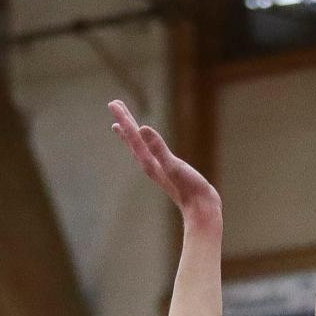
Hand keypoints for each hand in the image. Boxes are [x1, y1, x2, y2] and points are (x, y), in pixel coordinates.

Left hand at [108, 99, 221, 225]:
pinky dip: (145, 147)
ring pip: (140, 148)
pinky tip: (148, 147)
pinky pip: (151, 155)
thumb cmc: (190, 190)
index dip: (124, 119)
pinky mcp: (168, 174)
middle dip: (125, 122)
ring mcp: (159, 170)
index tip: (113, 103)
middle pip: (133, 140)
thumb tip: (142, 128)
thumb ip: (158, 148)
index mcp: (150, 162)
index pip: (134, 136)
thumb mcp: (174, 166)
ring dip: (131, 135)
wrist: (202, 212)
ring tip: (124, 125)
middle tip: (114, 104)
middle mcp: (151, 165)